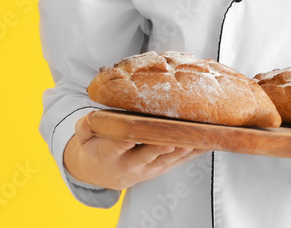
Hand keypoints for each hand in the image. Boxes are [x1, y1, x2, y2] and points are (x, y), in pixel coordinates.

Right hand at [63, 111, 206, 189]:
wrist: (103, 173)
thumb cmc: (96, 149)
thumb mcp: (83, 138)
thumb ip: (86, 126)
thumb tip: (91, 116)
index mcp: (109, 155)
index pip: (118, 146)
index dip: (127, 142)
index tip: (134, 137)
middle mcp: (130, 164)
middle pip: (147, 155)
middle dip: (160, 148)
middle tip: (172, 139)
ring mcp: (148, 168)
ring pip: (167, 159)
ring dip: (181, 150)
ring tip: (195, 139)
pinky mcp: (162, 167)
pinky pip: (179, 161)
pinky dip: (193, 152)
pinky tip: (206, 142)